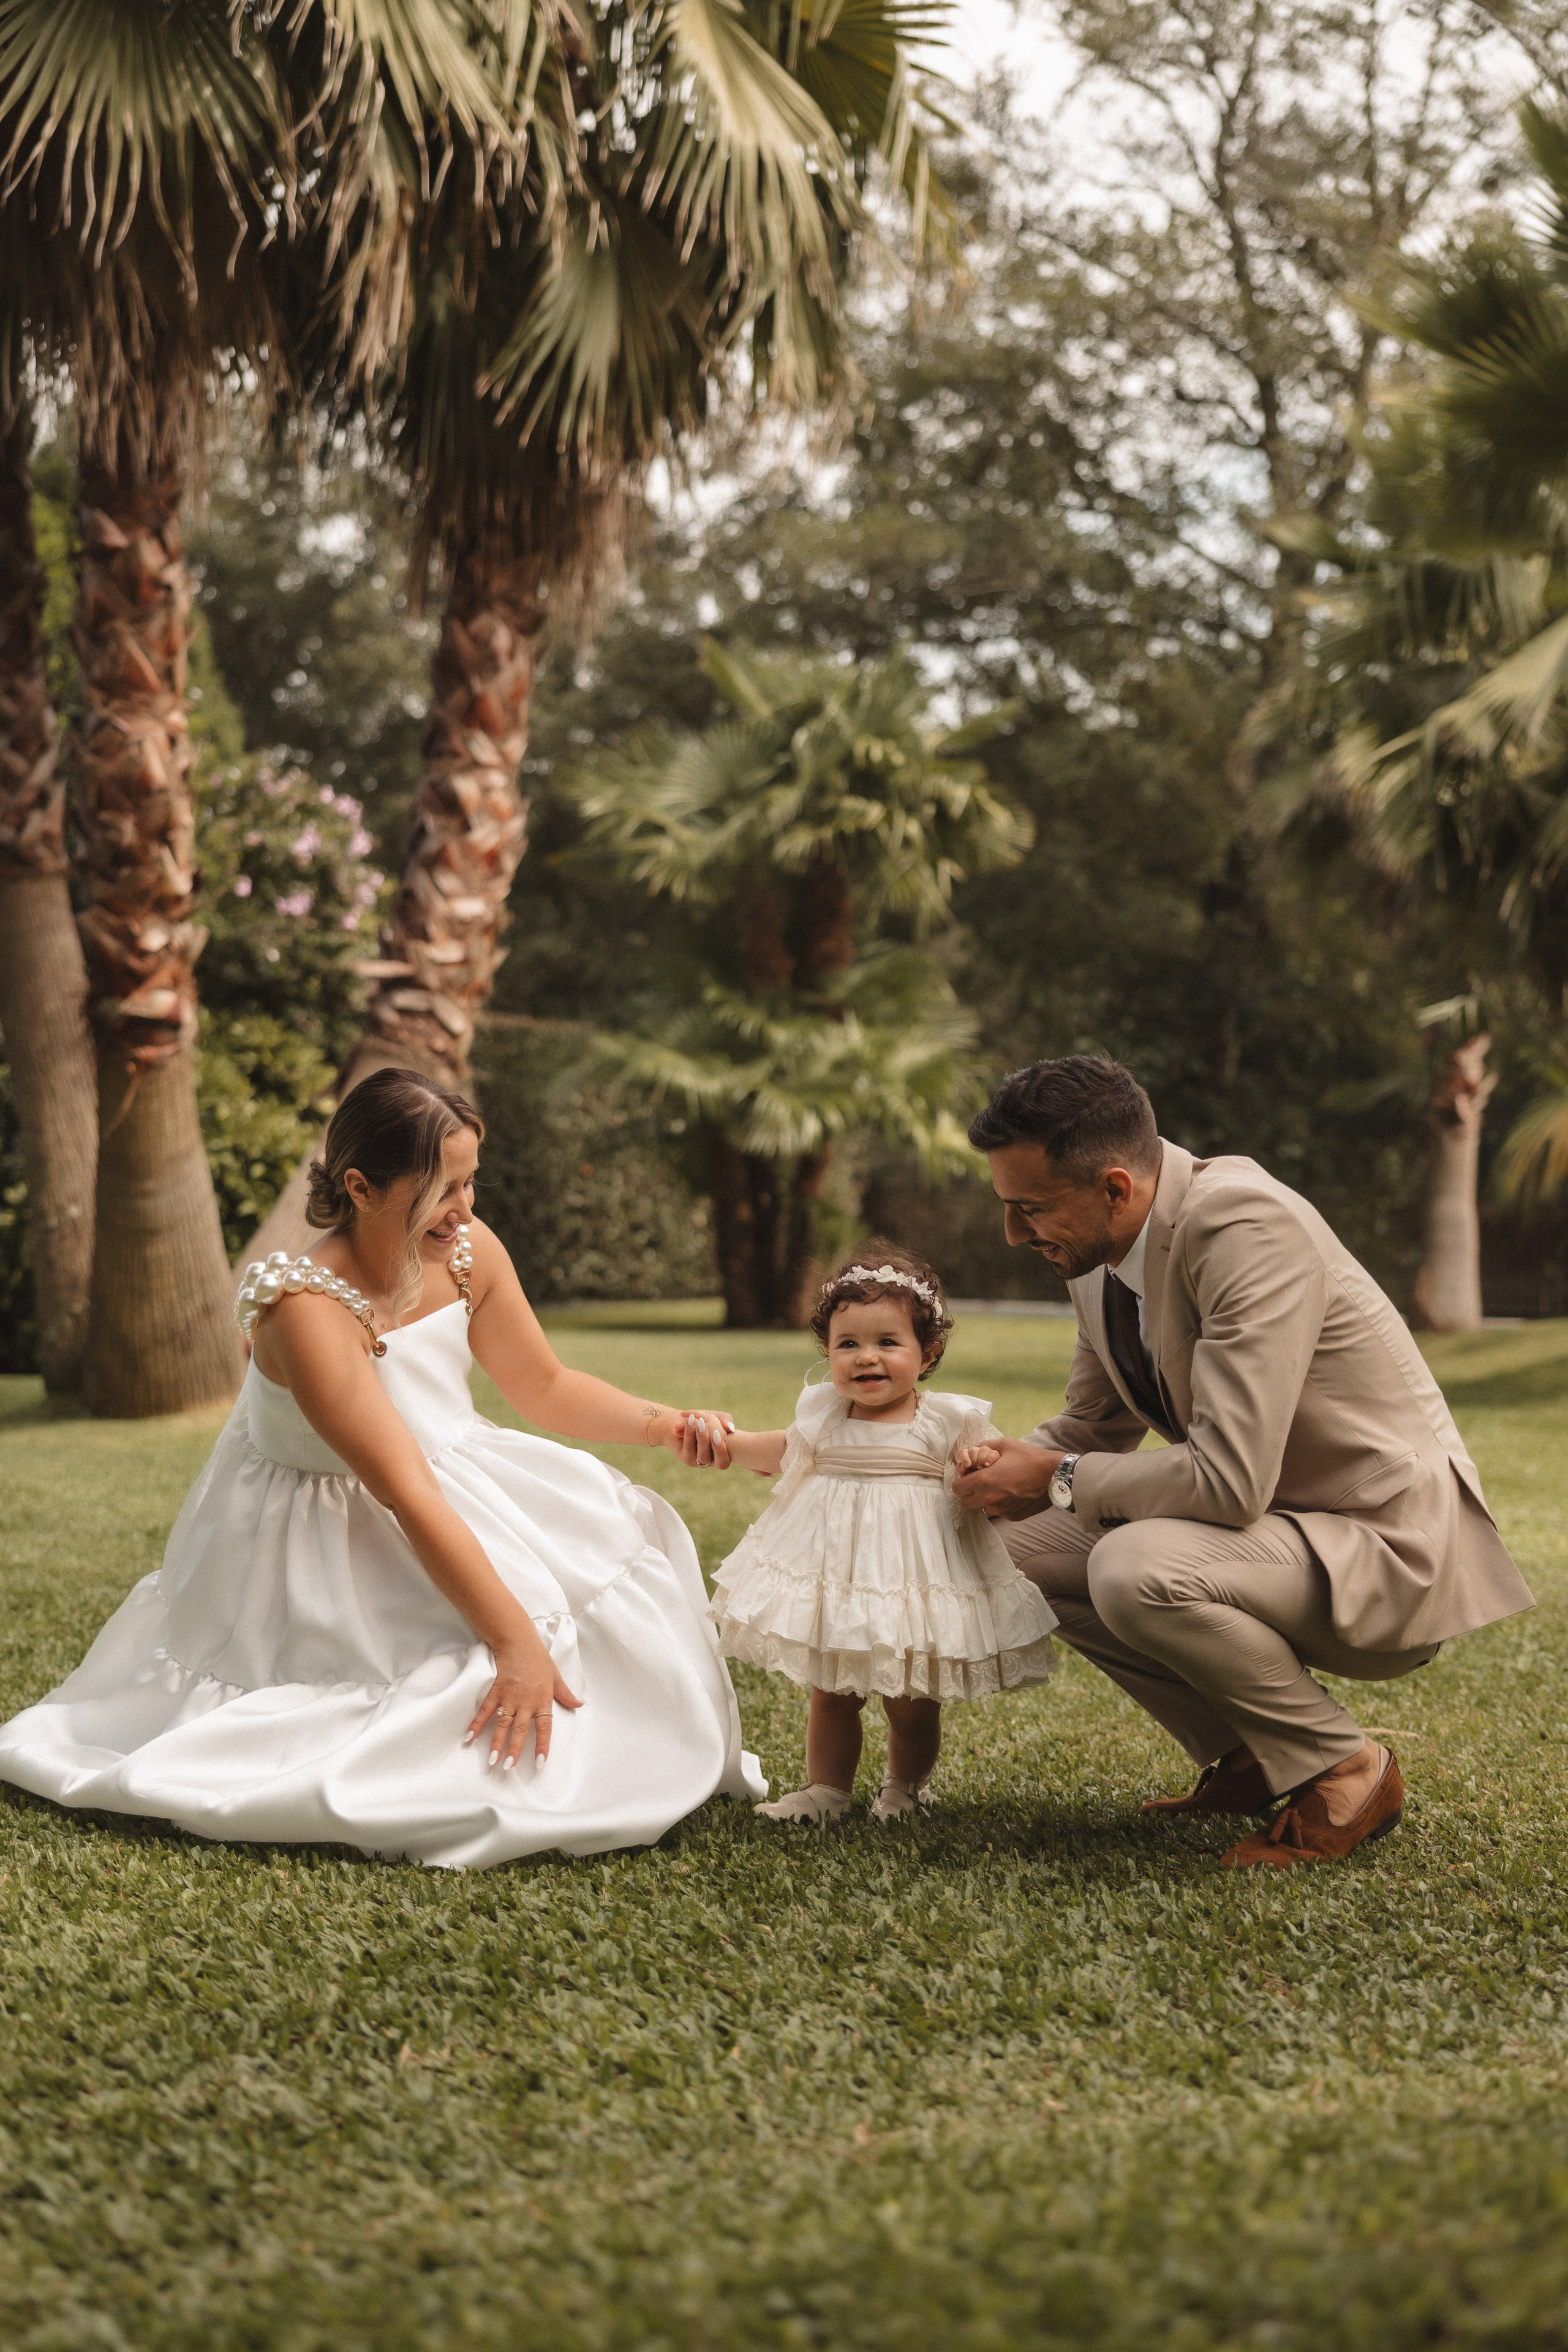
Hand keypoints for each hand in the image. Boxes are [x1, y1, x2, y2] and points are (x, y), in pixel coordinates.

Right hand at [466, 1635, 582, 1770]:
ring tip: (492, 1760)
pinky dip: (476, 1723)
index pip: (544, 1727)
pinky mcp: (495, 1691)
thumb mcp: (556, 1675)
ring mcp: (509, 1697)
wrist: (518, 1641)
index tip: (539, 1762)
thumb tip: (579, 1704)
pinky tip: (469, 1737)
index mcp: (542, 1699)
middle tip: (508, 1767)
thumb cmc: (538, 1658)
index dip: (542, 1745)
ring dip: (496, 1742)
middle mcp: (525, 1702)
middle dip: (514, 1750)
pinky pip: (485, 1710)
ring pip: (502, 1724)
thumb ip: (565, 1693)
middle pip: (519, 1730)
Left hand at [674, 1411, 734, 1468]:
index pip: (724, 1461)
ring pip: (702, 1455)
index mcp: (721, 1455)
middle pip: (716, 1461)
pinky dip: (690, 1433)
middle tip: (714, 1430)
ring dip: (702, 1438)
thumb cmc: (703, 1419)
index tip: (719, 1433)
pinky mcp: (685, 1457)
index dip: (723, 1451)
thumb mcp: (716, 1416)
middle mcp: (710, 1461)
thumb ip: (726, 1419)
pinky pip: (689, 1448)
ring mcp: (697, 1461)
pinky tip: (691, 1421)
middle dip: (716, 1446)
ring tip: (700, 1421)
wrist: (682, 1420)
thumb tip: (730, 1428)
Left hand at [951, 1438, 1061, 1520]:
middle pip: (966, 1503)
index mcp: (984, 1481)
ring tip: (997, 1487)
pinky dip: (1000, 1505)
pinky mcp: (1013, 1516)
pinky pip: (999, 1512)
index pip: (957, 1488)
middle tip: (979, 1482)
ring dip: (984, 1500)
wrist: (1055, 1476)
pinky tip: (1011, 1493)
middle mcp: (990, 1499)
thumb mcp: (1004, 1445)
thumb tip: (971, 1452)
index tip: (969, 1475)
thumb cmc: (1029, 1458)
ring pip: (982, 1509)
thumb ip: (983, 1447)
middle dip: (968, 1492)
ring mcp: (1002, 1510)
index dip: (961, 1480)